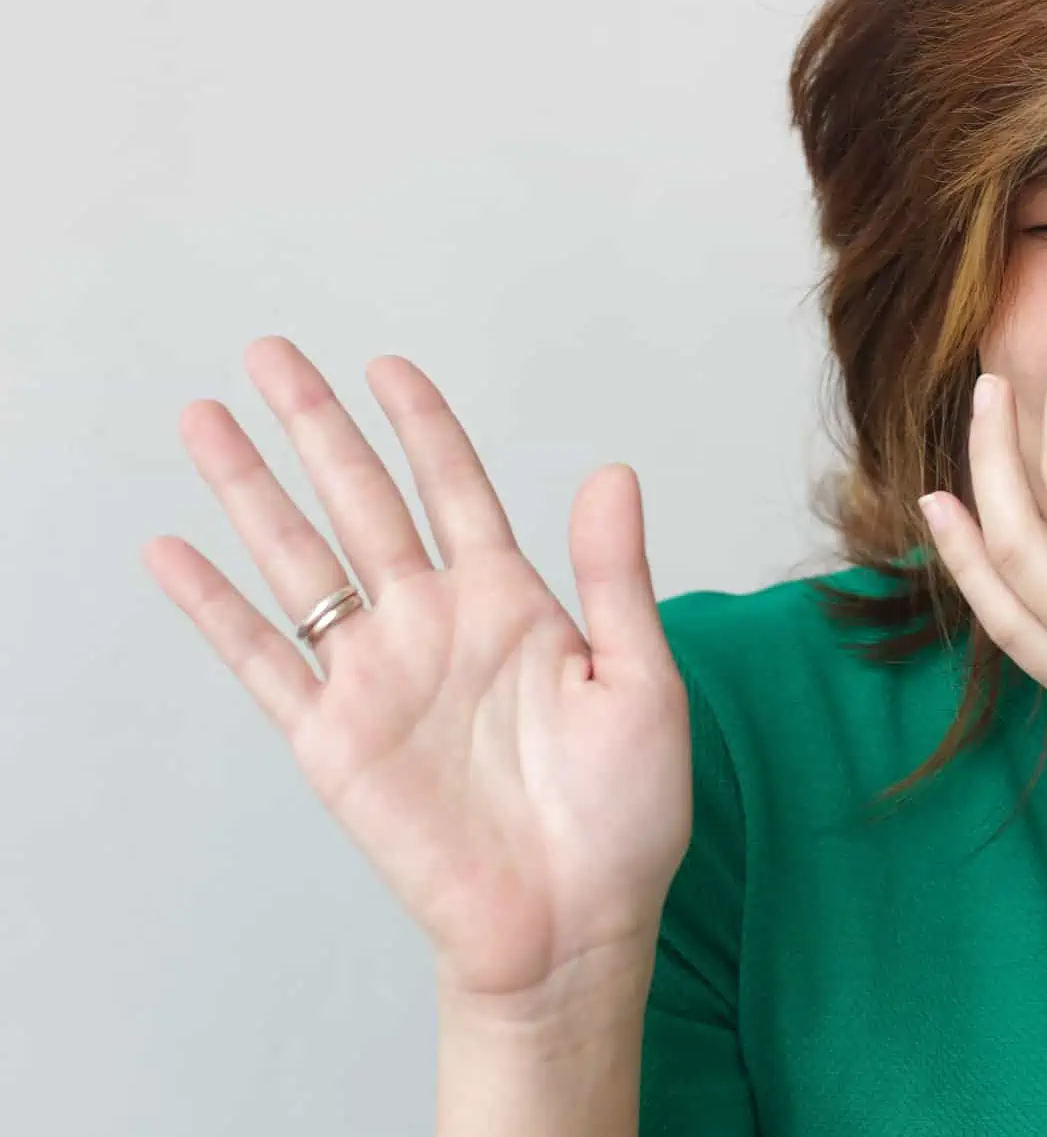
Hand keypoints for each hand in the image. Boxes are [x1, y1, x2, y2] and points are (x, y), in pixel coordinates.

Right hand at [144, 338, 689, 1016]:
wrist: (572, 925)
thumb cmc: (624, 816)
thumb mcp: (641, 682)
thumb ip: (615, 577)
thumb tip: (611, 471)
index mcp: (513, 604)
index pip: (456, 489)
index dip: (422, 426)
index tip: (389, 366)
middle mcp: (435, 624)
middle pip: (363, 500)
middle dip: (317, 427)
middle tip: (270, 353)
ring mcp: (377, 677)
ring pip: (300, 560)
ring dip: (251, 490)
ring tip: (206, 419)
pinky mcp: (332, 738)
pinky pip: (262, 660)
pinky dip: (214, 608)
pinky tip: (173, 551)